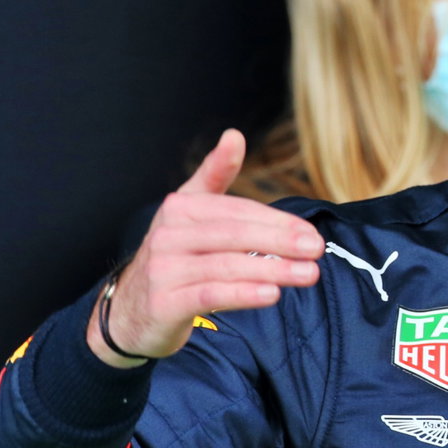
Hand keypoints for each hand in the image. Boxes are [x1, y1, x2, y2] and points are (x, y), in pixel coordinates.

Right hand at [85, 129, 324, 365]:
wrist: (131, 312)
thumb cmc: (175, 257)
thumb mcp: (190, 213)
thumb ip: (215, 176)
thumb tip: (234, 135)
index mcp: (180, 208)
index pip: (237, 210)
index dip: (277, 221)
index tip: (311, 233)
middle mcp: (167, 234)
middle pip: (234, 234)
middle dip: (280, 241)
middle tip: (317, 249)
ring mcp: (163, 269)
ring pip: (226, 265)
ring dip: (272, 269)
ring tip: (308, 274)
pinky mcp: (163, 303)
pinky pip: (210, 294)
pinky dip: (244, 294)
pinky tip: (272, 294)